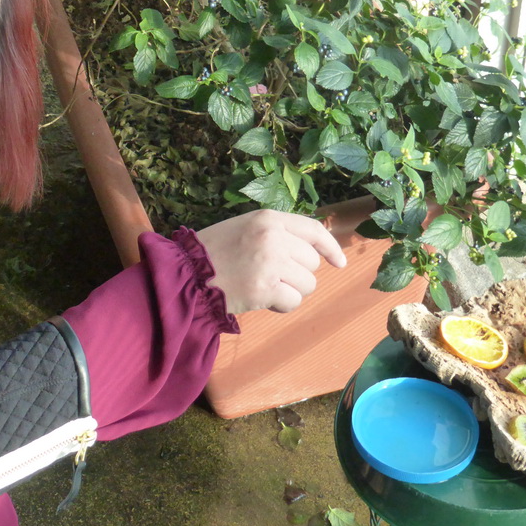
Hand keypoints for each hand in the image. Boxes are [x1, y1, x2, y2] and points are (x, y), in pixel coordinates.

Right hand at [195, 209, 345, 314]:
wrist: (186, 273)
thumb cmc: (214, 251)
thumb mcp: (245, 227)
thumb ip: (276, 233)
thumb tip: (313, 248)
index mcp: (268, 219)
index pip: (313, 230)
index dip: (330, 247)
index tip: (339, 263)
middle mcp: (274, 238)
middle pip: (311, 262)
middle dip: (297, 273)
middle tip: (271, 276)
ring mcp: (271, 264)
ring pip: (307, 284)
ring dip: (290, 291)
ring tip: (263, 286)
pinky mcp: (265, 289)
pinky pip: (293, 302)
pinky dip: (281, 306)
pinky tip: (262, 299)